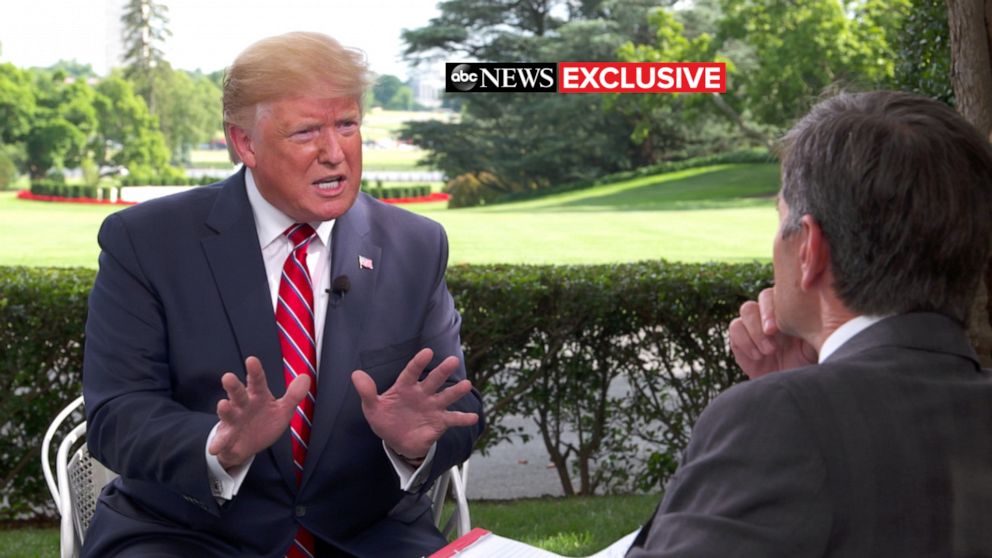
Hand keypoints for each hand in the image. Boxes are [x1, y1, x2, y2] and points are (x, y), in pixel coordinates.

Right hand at [209, 356, 309, 469]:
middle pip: (238, 393)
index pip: (257, 381)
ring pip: (228, 413)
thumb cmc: (264, 422)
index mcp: (257, 396)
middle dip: (233, 386)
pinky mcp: (227, 437)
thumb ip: (293, 395)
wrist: (249, 445)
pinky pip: (222, 440)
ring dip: (225, 409)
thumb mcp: (282, 410)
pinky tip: (215, 447)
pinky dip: (218, 443)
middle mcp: (243, 405)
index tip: (251, 360)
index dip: (255, 371)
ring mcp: (233, 420)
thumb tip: (305, 377)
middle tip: (228, 377)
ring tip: (223, 405)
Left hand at [352, 348, 478, 459]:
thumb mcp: (372, 407)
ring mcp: (432, 407)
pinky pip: (453, 419)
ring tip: (467, 385)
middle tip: (453, 361)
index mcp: (405, 387)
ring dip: (456, 391)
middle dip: (443, 371)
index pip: (412, 372)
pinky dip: (463, 419)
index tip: (427, 352)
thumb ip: (367, 392)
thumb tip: (355, 374)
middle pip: (433, 380)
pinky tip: (474, 418)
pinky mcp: (439, 422)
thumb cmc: (385, 419)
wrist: (397, 441)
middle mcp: (422, 394)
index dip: (419, 362)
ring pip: (446, 396)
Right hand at [728, 288, 816, 379]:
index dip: (778, 305)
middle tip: (771, 334)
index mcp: (792, 310)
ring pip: (746, 309)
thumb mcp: (819, 346)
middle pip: (762, 297)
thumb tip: (826, 316)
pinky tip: (758, 356)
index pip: (783, 293)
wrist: (789, 387)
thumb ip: (819, 329)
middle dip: (765, 316)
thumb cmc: (808, 366)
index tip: (780, 326)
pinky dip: (745, 340)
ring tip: (769, 351)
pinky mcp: (740, 338)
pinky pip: (735, 328)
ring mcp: (755, 324)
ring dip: (755, 330)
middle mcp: (772, 313)